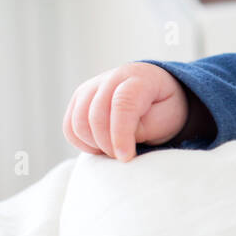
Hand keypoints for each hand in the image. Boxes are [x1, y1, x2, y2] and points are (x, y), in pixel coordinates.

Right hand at [62, 62, 187, 161]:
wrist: (156, 93)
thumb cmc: (164, 107)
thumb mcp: (166, 118)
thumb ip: (143, 128)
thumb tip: (117, 141)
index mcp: (138, 78)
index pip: (122, 103)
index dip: (121, 134)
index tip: (126, 157)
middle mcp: (111, 78)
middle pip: (95, 115)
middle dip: (108, 144)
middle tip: (124, 156)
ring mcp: (91, 87)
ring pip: (77, 122)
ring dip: (94, 144)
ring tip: (114, 150)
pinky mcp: (79, 99)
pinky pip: (69, 127)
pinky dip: (82, 142)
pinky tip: (100, 146)